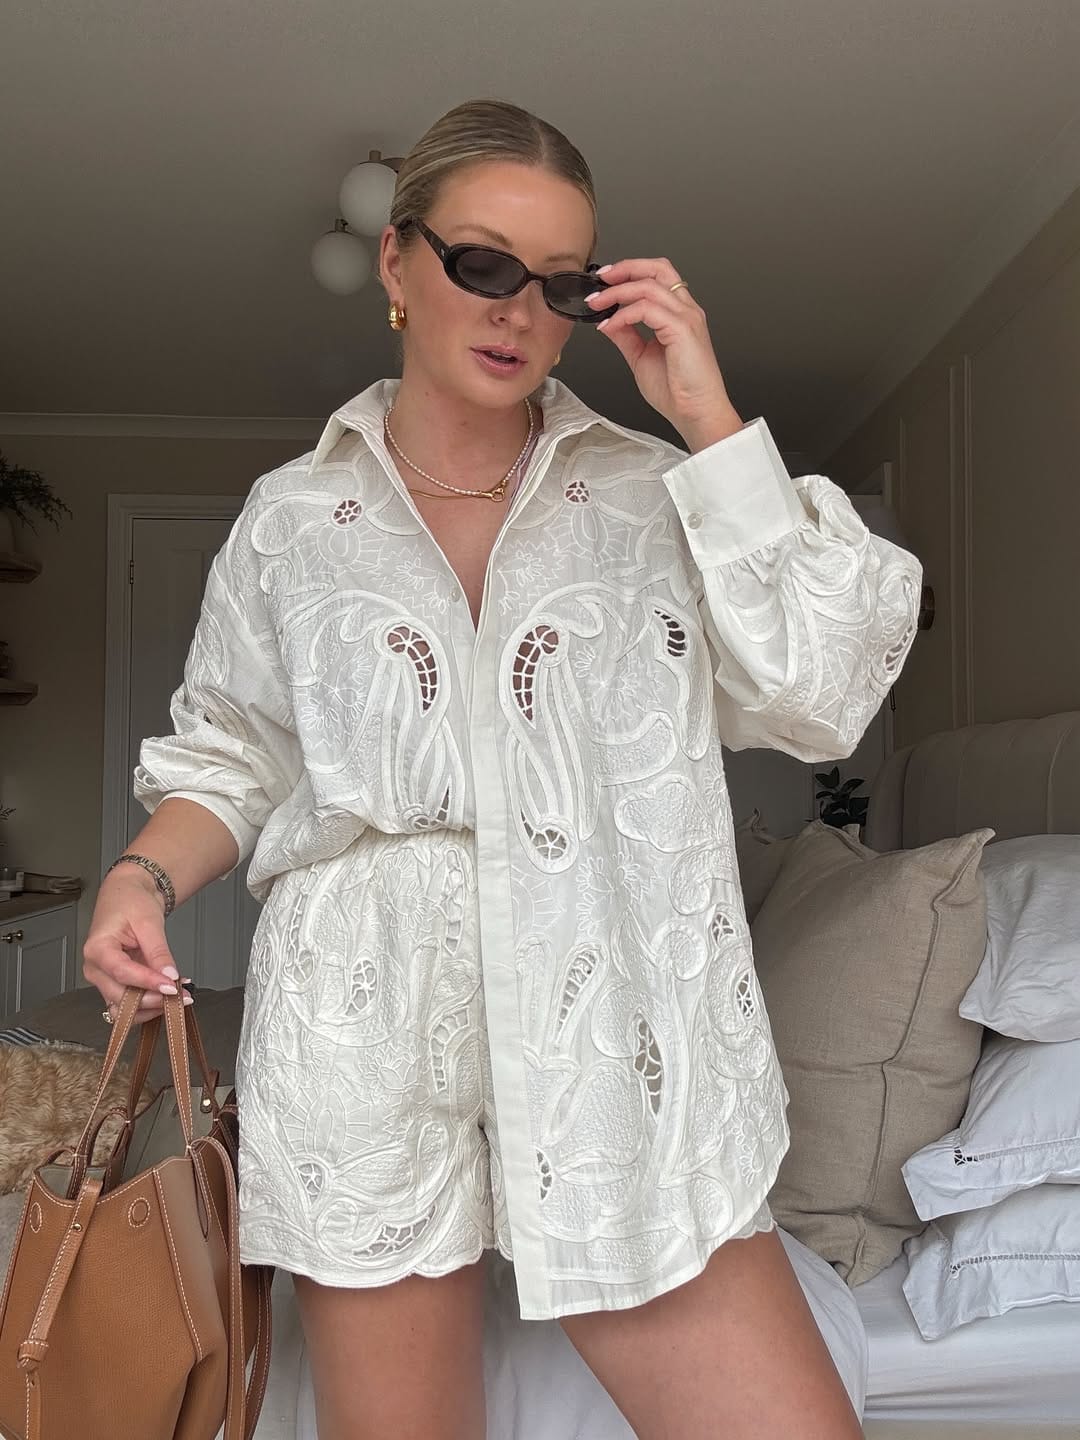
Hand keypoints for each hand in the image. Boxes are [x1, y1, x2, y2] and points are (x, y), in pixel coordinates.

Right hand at [83, 867, 191, 1025]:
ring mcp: (103, 978)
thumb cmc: (130, 901)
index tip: (172, 987)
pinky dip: (149, 1003)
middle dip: (152, 1000)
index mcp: (97, 948)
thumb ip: (158, 951)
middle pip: (120, 996)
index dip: (148, 983)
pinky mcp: (115, 982)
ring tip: (178, 996)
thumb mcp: (149, 922)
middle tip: (181, 996)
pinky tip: (169, 993)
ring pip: (122, 1007)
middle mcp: (95, 968)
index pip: (122, 973)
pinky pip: (128, 1003)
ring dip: (150, 1007)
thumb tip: (169, 975)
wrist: (126, 894)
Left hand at [587, 257, 744, 452]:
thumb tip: (607, 320)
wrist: (695, 413)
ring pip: (649, 286)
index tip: (605, 281)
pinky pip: (647, 309)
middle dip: (626, 268)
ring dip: (618, 292)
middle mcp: (686, 310)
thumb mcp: (641, 357)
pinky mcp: (682, 329)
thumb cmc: (678, 391)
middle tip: (601, 280)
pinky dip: (624, 314)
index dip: (629, 272)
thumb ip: (626, 336)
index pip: (657, 276)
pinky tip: (611, 326)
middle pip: (658, 268)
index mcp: (679, 314)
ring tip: (597, 304)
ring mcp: (687, 317)